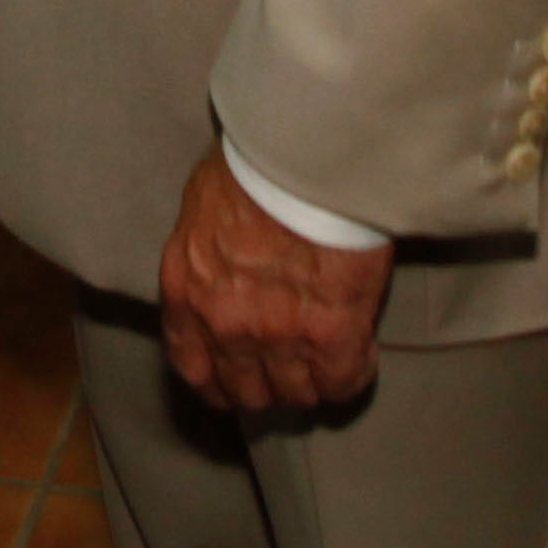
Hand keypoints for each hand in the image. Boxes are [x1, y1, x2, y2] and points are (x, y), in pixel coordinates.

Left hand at [156, 146, 391, 417]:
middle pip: (246, 392)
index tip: (236, 382)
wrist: (305, 152)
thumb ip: (206, 247)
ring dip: (311, 381)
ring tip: (328, 358)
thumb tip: (222, 258)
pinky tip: (360, 351)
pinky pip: (341, 383)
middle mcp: (224, 324)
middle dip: (269, 386)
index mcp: (186, 289)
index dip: (219, 382)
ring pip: (296, 394)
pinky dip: (353, 374)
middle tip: (292, 366)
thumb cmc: (254, 159)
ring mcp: (277, 336)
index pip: (192, 366)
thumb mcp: (204, 200)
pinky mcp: (331, 335)